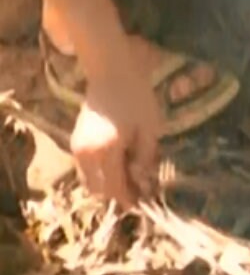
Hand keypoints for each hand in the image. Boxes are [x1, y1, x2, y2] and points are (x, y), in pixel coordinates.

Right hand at [71, 55, 160, 207]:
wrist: (112, 71)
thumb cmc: (136, 96)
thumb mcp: (150, 127)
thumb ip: (146, 157)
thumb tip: (144, 180)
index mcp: (106, 152)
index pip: (115, 189)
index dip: (129, 199)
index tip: (144, 202)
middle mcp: (86, 154)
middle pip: (99, 189)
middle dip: (118, 193)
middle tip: (139, 188)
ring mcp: (77, 147)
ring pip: (90, 180)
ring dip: (108, 183)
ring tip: (131, 174)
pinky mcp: (75, 140)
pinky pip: (86, 167)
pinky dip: (100, 171)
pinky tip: (119, 161)